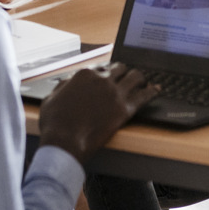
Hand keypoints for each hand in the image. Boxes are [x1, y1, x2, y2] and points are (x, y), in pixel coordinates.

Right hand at [38, 64, 159, 164]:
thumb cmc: (55, 123)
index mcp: (85, 74)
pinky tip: (157, 90)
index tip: (109, 78)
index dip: (106, 74)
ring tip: (142, 82)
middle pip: (121, 68)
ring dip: (139, 78)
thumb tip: (68, 83)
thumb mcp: (51, 97)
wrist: (64, 142)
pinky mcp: (125, 108)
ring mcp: (115, 93)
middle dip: (123, 73)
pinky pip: (145, 95)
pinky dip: (152, 91)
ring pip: (136, 76)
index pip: (102, 67)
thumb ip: (63, 86)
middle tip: (127, 79)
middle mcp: (102, 79)